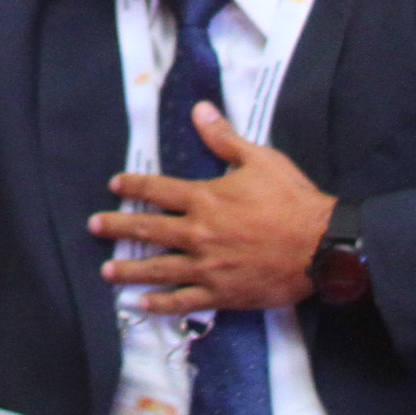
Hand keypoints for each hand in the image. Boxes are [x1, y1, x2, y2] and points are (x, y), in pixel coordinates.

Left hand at [89, 103, 337, 314]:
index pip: (158, 189)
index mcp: (205, 199)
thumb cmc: (292, 200)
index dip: (134, 185)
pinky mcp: (222, 294)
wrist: (321, 246)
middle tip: (94, 226)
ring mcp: (207, 267)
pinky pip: (184, 301)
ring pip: (158, 269)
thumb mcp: (260, 160)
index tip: (115, 185)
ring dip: (130, 269)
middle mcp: (198, 233)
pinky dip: (161, 304)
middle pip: (148, 229)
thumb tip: (199, 109)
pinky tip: (141, 304)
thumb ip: (224, 138)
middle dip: (118, 226)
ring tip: (106, 271)